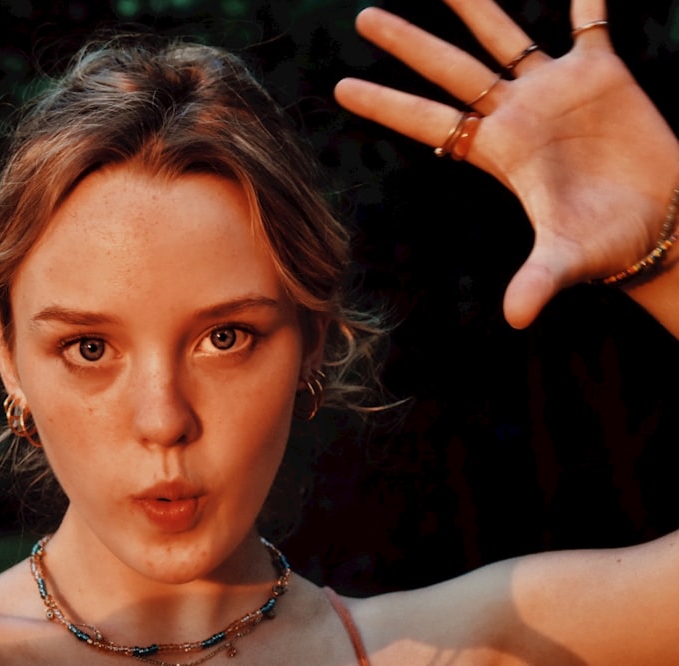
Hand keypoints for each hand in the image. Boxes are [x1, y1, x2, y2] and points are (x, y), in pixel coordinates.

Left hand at [334, 0, 678, 327]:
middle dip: (409, 43)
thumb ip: (538, 279)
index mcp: (496, 151)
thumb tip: (516, 318)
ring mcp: (555, 91)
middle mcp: (516, 115)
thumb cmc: (608, 242)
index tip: (339, 87)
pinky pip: (589, 24)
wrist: (661, 223)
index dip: (385, 105)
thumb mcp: (568, 257)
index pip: (428, 122)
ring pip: (504, 37)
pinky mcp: (602, 75)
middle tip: (363, 16)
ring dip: (473, 6)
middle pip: (451, 69)